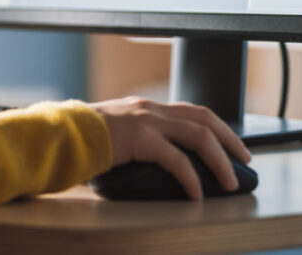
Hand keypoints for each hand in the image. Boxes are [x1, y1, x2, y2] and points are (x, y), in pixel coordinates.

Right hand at [90, 97, 251, 199]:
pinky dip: (191, 178)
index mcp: (142, 107)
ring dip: (220, 159)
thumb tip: (147, 161)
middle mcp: (148, 108)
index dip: (214, 126)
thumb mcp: (111, 132)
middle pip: (204, 116)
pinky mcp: (140, 139)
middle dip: (229, 138)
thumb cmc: (77, 138)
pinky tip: (196, 194)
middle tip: (244, 158)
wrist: (58, 135)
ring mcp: (145, 121)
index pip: (189, 110)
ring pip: (199, 134)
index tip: (227, 143)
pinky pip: (177, 160)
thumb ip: (131, 139)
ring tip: (229, 180)